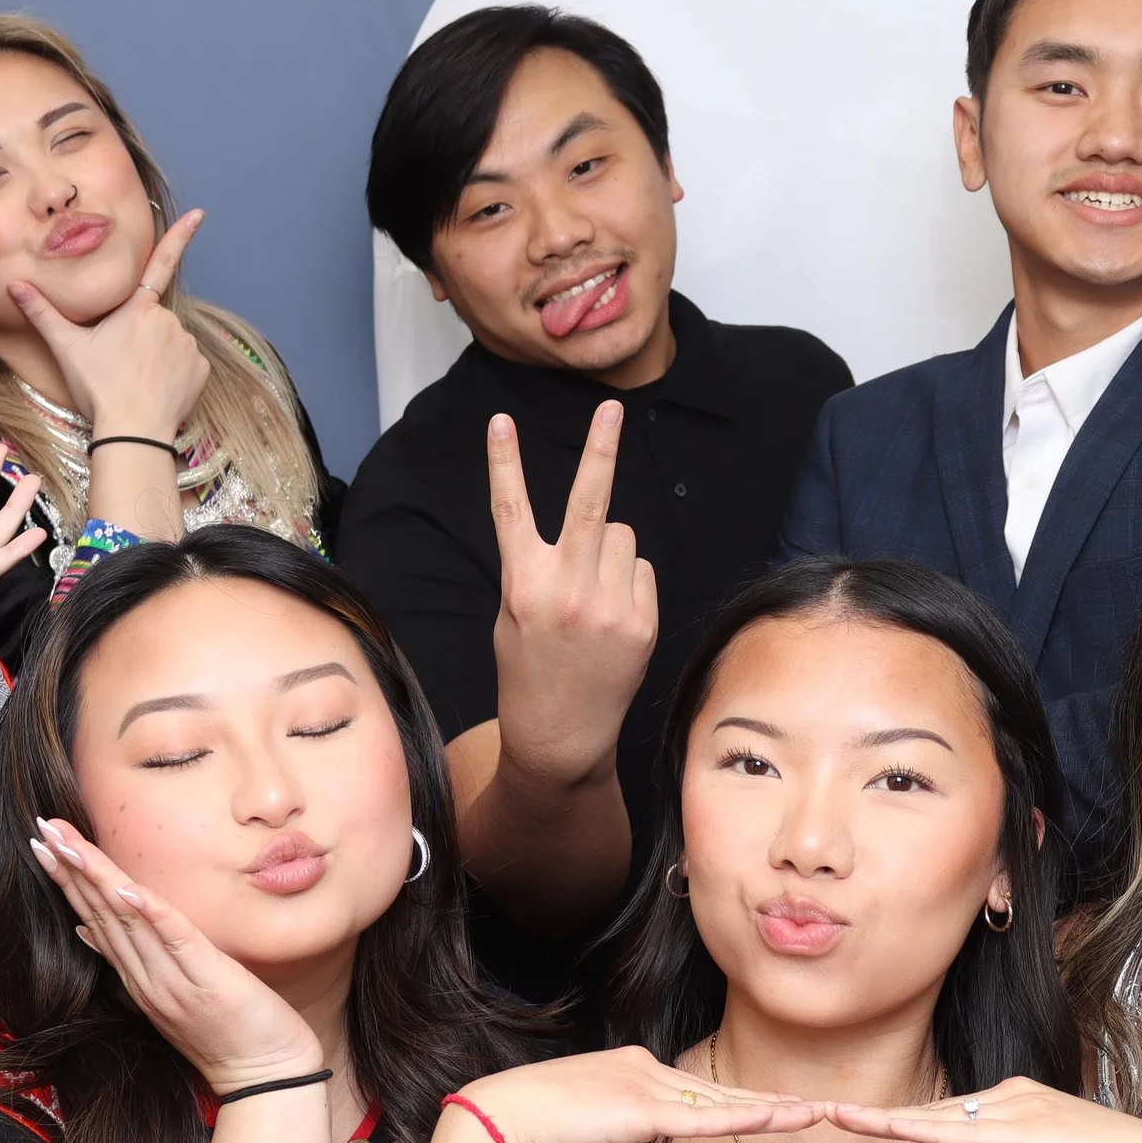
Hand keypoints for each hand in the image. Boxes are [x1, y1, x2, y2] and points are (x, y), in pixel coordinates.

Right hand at [6, 209, 210, 439]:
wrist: (132, 432)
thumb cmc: (98, 389)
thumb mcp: (66, 348)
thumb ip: (42, 313)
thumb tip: (15, 285)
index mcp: (137, 308)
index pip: (160, 263)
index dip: (180, 236)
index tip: (199, 214)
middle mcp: (167, 320)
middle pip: (152, 320)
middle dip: (139, 337)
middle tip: (119, 367)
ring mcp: (187, 344)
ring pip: (169, 343)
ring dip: (156, 357)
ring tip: (136, 382)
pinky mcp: (200, 369)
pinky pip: (187, 365)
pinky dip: (174, 375)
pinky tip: (156, 391)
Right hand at [29, 816, 323, 1092]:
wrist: (264, 1078)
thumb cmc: (224, 1032)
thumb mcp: (169, 994)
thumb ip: (131, 960)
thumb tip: (88, 931)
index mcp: (137, 977)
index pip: (93, 920)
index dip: (67, 881)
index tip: (44, 845)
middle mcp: (145, 977)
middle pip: (100, 914)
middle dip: (70, 869)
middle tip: (43, 830)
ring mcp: (171, 980)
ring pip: (125, 921)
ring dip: (95, 878)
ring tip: (69, 845)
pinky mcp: (205, 979)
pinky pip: (173, 939)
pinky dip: (150, 912)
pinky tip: (127, 887)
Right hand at [436, 1047, 820, 1142]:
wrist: (504, 1112)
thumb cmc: (533, 1114)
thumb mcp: (588, 1109)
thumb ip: (618, 1111)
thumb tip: (638, 1123)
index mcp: (633, 1065)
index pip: (697, 1087)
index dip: (738, 1098)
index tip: (774, 1105)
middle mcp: (646, 1068)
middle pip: (719, 1090)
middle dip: (767, 1101)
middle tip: (813, 1108)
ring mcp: (646, 1086)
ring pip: (721, 1101)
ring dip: (770, 1109)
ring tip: (812, 1114)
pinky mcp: (642, 1111)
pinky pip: (704, 1118)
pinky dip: (742, 1118)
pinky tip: (775, 1117)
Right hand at [487, 404, 658, 787]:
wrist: (561, 734)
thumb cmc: (529, 666)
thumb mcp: (513, 612)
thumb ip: (543, 564)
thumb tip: (598, 521)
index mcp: (524, 585)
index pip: (511, 510)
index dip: (504, 462)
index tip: (499, 421)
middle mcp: (568, 591)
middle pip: (589, 503)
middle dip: (600, 450)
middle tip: (610, 408)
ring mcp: (611, 606)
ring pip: (621, 535)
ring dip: (609, 549)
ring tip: (592, 594)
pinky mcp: (643, 620)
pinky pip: (640, 568)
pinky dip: (628, 580)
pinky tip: (612, 616)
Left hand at [831, 1077, 1141, 1142]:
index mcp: (1014, 1097)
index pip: (945, 1111)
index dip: (900, 1118)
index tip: (858, 1119)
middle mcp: (1012, 1095)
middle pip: (933, 1110)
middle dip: (879, 1115)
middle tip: (827, 1112)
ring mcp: (1021, 1111)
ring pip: (941, 1119)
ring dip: (889, 1122)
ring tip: (841, 1118)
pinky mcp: (1031, 1136)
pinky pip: (968, 1136)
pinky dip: (929, 1133)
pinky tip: (897, 1131)